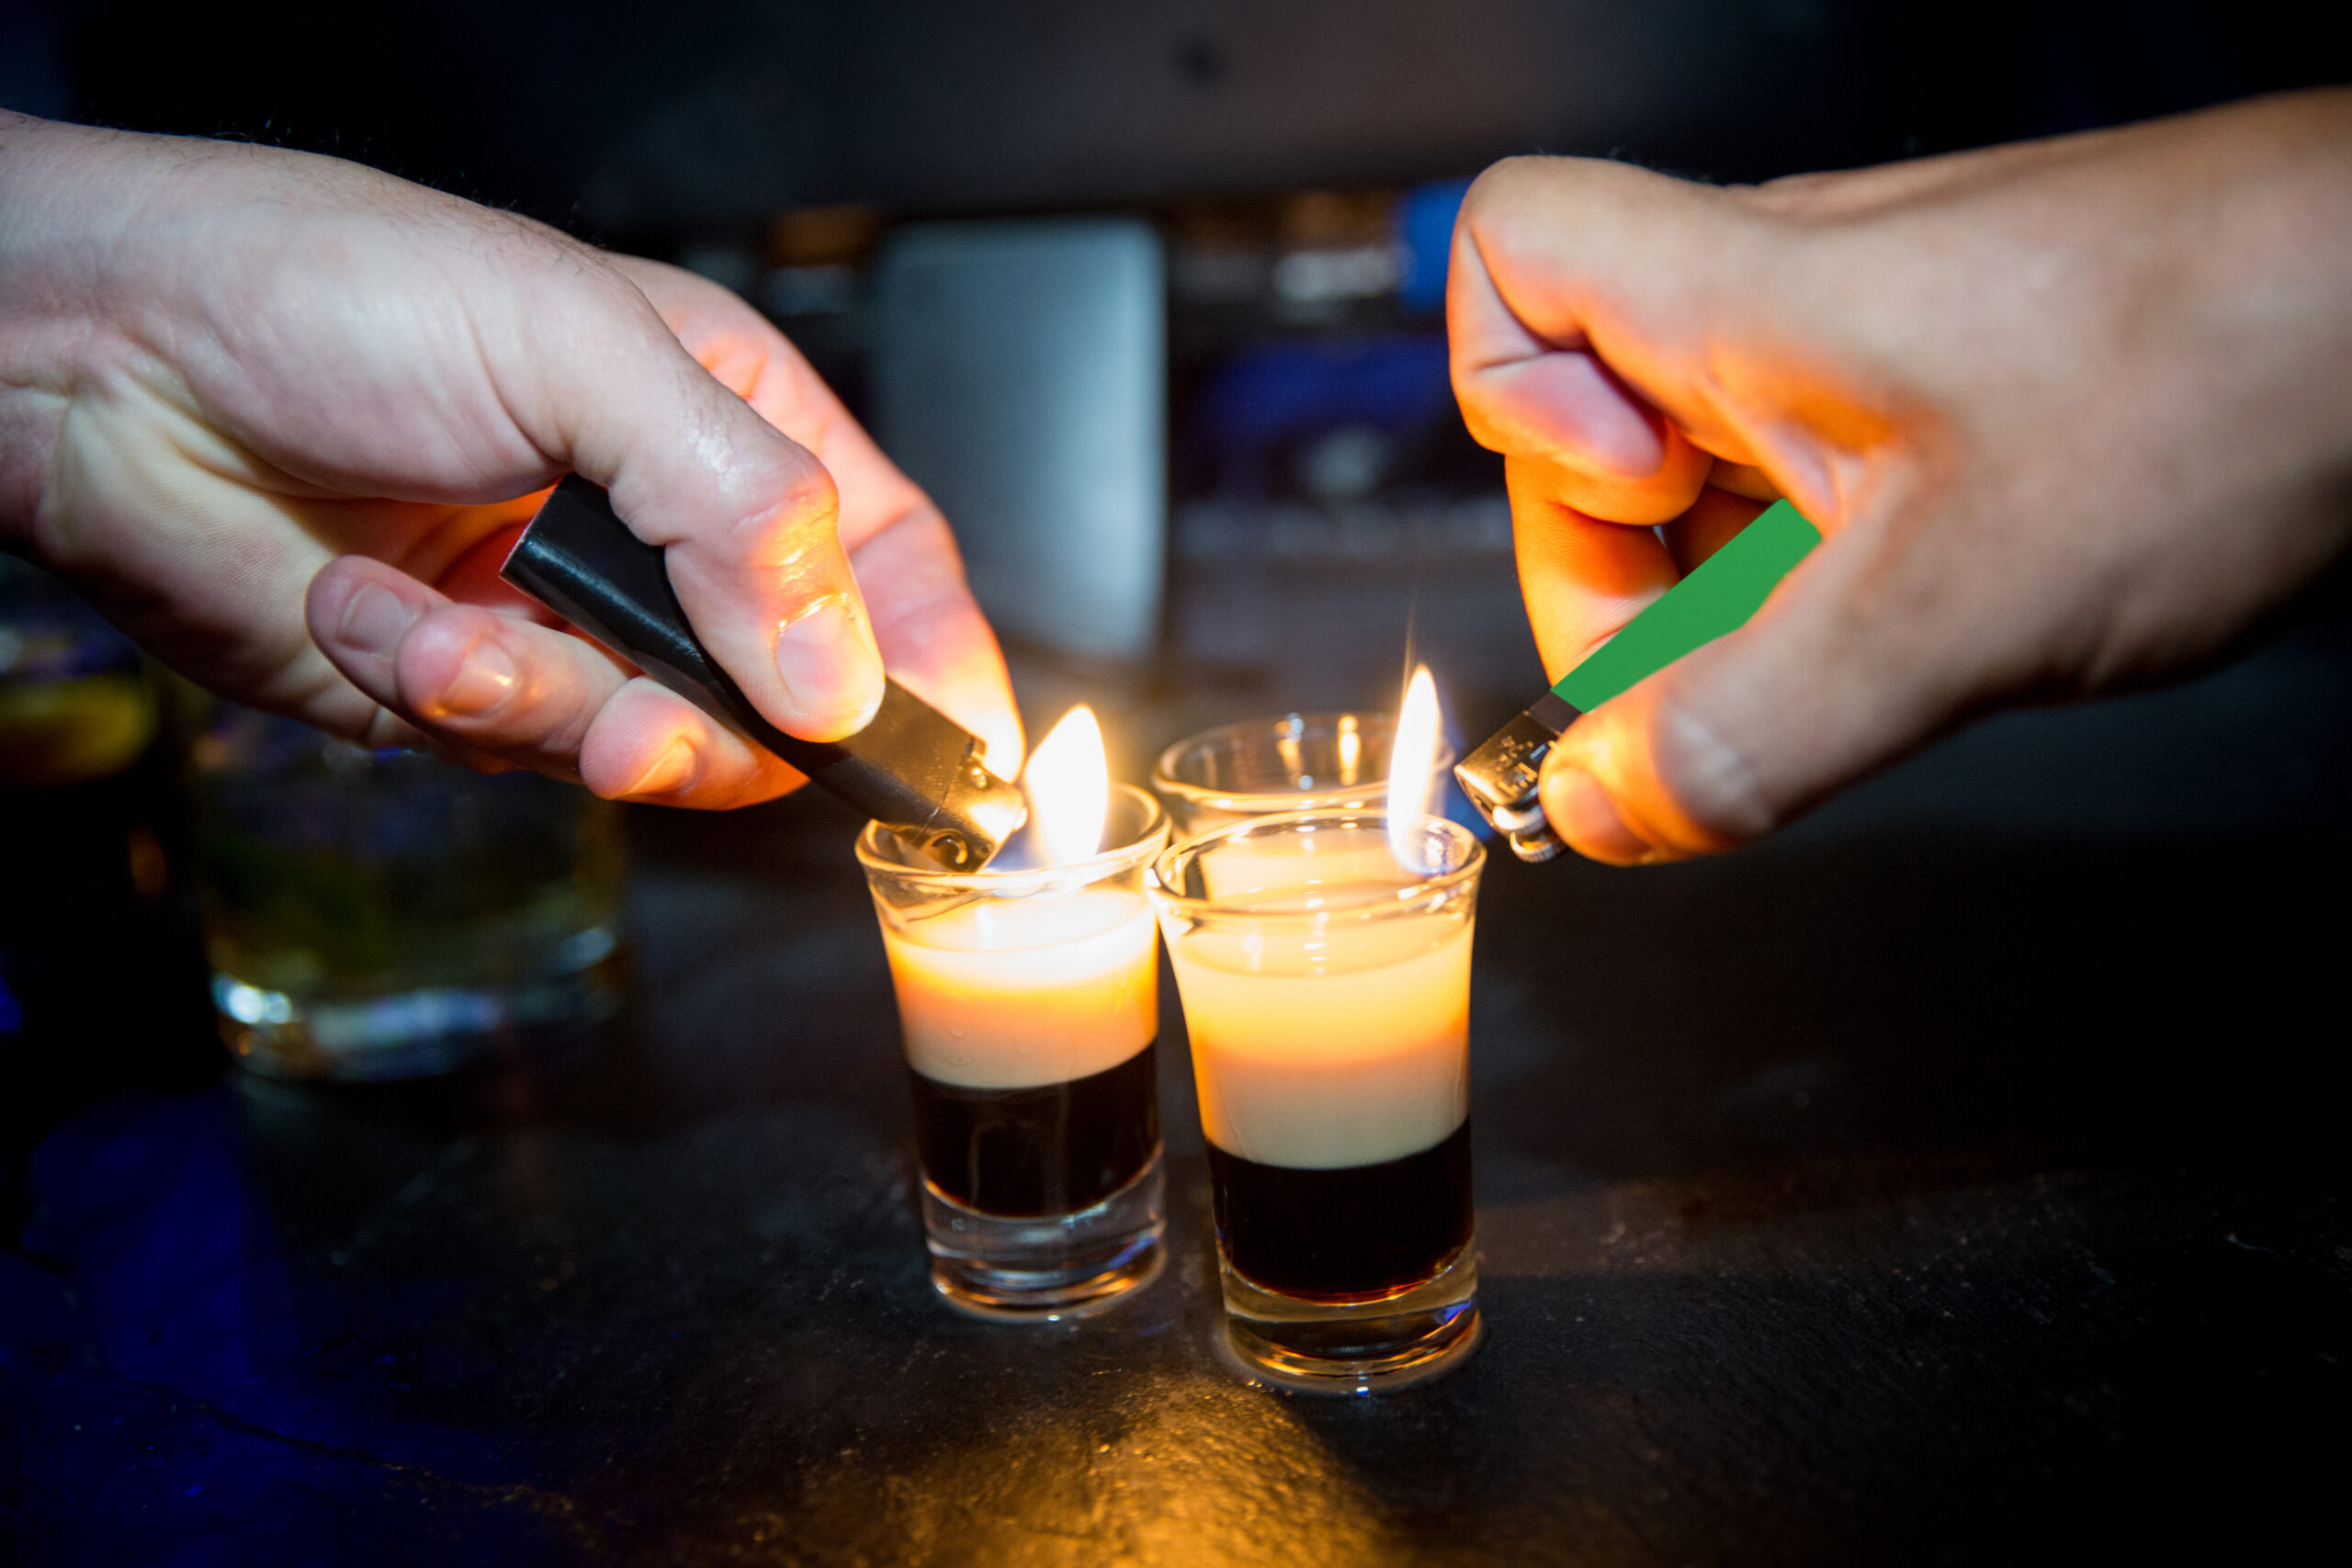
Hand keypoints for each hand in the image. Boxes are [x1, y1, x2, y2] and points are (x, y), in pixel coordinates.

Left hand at [0, 114, 1021, 805]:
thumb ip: (741, 512)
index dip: (934, 662)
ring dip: (545, 710)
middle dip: (715, 725)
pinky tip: (366, 606)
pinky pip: (512, 753)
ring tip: (452, 638)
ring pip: (650, 748)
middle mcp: (662, 537)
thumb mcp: (581, 354)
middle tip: (641, 720)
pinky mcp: (467, 693)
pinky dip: (437, 695)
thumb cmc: (339, 291)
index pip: (888, 562)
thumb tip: (840, 677)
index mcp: (727, 424)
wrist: (104, 363)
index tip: (962, 762)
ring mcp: (568, 623)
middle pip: (786, 695)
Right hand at [1449, 89, 2351, 862]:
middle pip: (1587, 422)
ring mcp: (1875, 345)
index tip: (1628, 514)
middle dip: (1631, 579)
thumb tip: (1598, 805)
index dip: (1503, 402)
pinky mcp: (1956, 391)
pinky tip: (1948, 617)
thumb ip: (1749, 727)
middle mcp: (1788, 302)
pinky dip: (1835, 582)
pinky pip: (1817, 489)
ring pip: (1710, 475)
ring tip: (1882, 644)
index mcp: (1741, 298)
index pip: (1509, 251)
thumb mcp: (1954, 609)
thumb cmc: (2228, 377)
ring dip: (1743, 599)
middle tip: (1743, 671)